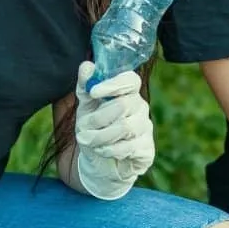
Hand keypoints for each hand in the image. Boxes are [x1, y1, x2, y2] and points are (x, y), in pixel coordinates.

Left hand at [73, 61, 154, 200]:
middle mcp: (141, 107)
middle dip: (98, 118)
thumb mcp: (85, 107)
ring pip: (126, 127)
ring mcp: (146, 129)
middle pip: (124, 105)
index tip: (94, 92)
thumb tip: (87, 66)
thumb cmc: (95, 128)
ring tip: (87, 140)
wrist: (100, 161)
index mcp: (128, 93)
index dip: (114, 84)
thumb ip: (85, 86)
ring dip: (100, 136)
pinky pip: (129, 147)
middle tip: (81, 127)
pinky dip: (109, 150)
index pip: (131, 80)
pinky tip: (101, 150)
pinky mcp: (147, 149)